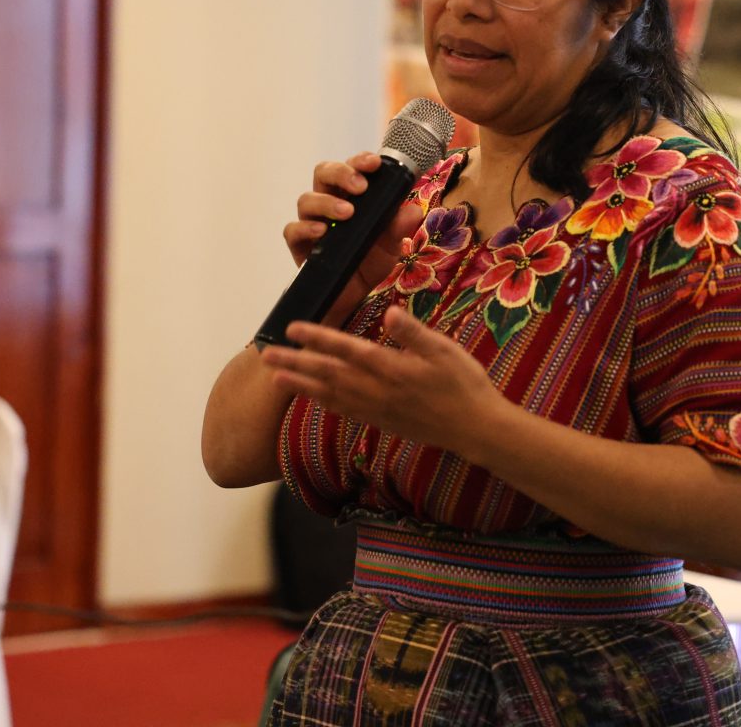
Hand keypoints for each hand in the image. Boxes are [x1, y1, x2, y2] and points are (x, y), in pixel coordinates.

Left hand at [260, 305, 507, 454]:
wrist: (475, 429)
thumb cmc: (464, 384)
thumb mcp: (445, 351)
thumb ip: (414, 333)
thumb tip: (389, 312)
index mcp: (391, 368)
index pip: (346, 349)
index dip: (317, 338)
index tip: (292, 328)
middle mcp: (377, 390)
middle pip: (328, 374)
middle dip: (295, 362)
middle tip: (265, 354)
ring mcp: (377, 409)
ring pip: (330, 395)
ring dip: (301, 384)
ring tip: (276, 376)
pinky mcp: (381, 421)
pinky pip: (344, 411)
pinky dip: (323, 402)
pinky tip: (311, 397)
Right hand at [284, 152, 422, 325]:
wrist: (353, 296)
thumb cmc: (370, 260)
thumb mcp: (392, 244)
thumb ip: (399, 227)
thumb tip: (413, 210)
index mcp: (351, 195)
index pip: (351, 167)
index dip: (360, 160)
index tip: (374, 163)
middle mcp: (328, 202)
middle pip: (323, 173)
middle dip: (341, 173)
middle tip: (360, 186)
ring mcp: (311, 222)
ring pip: (306, 200)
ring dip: (326, 202)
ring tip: (347, 213)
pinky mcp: (299, 245)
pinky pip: (293, 230)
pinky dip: (305, 228)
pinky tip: (321, 232)